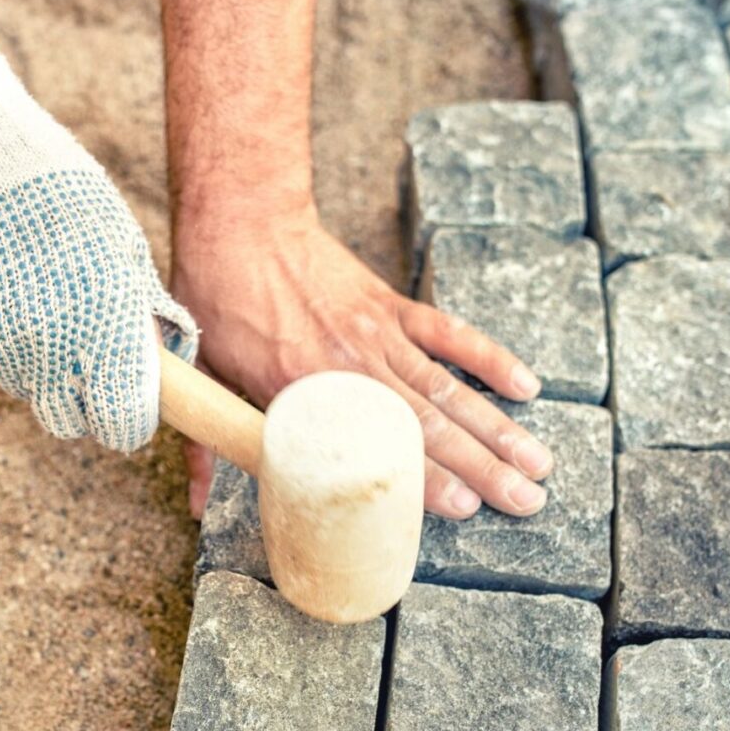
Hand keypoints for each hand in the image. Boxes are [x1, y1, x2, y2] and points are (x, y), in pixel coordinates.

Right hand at [0, 46, 197, 452]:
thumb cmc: (59, 193)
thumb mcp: (122, 249)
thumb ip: (138, 317)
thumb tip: (159, 359)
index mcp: (104, 333)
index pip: (123, 426)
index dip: (128, 417)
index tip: (126, 399)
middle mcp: (48, 357)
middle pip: (69, 421)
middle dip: (80, 397)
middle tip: (81, 351)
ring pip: (23, 385)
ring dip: (33, 356)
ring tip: (27, 289)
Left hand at [172, 204, 553, 519]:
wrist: (241, 221)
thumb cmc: (216, 301)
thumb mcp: (203, 375)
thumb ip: (209, 443)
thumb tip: (190, 505)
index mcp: (303, 390)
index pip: (373, 445)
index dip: (422, 479)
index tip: (463, 509)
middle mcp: (350, 365)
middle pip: (429, 423)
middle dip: (483, 468)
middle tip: (526, 502)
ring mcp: (378, 333)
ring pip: (449, 388)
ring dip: (497, 427)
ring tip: (539, 464)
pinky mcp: (390, 305)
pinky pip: (449, 334)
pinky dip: (489, 359)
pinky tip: (527, 386)